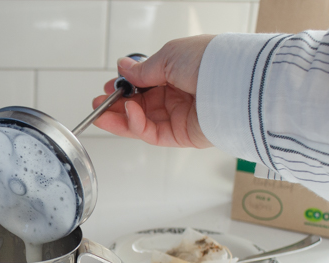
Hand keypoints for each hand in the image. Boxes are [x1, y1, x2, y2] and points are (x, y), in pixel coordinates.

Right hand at [92, 35, 215, 148]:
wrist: (235, 82)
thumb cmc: (210, 62)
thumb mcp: (169, 56)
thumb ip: (143, 69)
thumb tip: (123, 69)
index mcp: (179, 73)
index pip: (145, 84)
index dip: (125, 87)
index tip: (108, 88)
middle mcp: (179, 95)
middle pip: (141, 106)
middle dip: (117, 106)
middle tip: (98, 105)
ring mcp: (180, 116)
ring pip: (142, 122)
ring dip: (120, 118)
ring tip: (102, 114)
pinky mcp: (182, 136)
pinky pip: (153, 133)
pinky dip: (137, 125)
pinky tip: (129, 113)